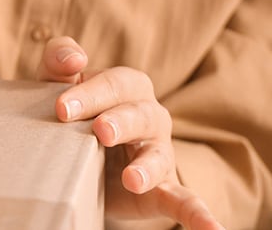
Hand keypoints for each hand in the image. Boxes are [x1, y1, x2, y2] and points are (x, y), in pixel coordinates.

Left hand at [37, 37, 223, 229]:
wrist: (77, 160)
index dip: (90, 93)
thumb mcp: (58, 84)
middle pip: (139, 114)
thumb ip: (59, 59)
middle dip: (119, 121)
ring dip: (146, 167)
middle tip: (99, 131)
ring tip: (131, 178)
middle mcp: (151, 117)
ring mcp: (159, 154)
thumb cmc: (72, 112)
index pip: (115, 84)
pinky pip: (185, 201)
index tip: (61, 108)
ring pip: (158, 155)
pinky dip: (200, 215)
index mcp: (129, 88)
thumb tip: (73, 58)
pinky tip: (213, 229)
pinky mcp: (161, 190)